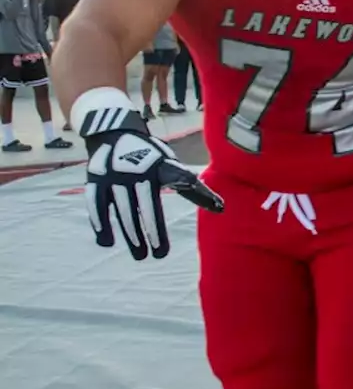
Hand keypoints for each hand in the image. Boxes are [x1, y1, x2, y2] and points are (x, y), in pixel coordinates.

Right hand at [79, 95, 222, 259]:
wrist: (113, 133)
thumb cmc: (151, 159)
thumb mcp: (171, 167)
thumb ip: (192, 189)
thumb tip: (221, 209)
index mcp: (160, 166)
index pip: (181, 181)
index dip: (197, 193)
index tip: (212, 207)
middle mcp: (137, 170)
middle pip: (145, 205)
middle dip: (153, 230)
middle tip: (160, 255)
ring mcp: (114, 176)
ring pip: (123, 209)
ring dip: (131, 234)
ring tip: (140, 255)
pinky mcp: (96, 181)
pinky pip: (96, 204)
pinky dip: (100, 223)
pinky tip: (106, 242)